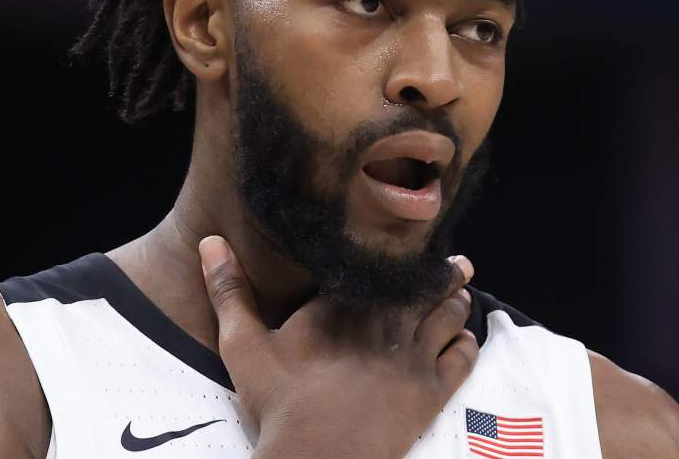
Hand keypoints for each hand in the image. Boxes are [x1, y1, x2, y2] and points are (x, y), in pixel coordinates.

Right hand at [199, 235, 477, 458]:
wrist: (316, 458)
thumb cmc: (278, 404)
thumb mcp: (243, 344)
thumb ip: (229, 291)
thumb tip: (210, 241)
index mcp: (344, 301)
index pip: (386, 261)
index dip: (404, 252)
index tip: (412, 243)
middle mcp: (386, 318)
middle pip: (428, 281)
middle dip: (443, 271)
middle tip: (455, 264)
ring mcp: (413, 352)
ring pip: (451, 311)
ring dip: (457, 301)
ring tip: (459, 294)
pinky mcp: (433, 388)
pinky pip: (466, 354)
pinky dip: (468, 341)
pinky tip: (463, 338)